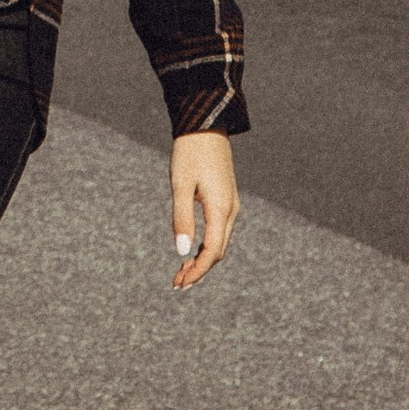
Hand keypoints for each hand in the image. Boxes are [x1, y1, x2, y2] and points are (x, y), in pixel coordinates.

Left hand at [170, 131, 237, 286]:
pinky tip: (192, 250)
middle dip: (199, 270)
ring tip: (181, 272)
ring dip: (202, 260)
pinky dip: (206, 246)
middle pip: (218, 252)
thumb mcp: (180, 184)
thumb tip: (181, 252)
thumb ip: (181, 218)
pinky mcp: (226, 199)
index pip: (211, 252)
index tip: (178, 283)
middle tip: (176, 284)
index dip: (196, 271)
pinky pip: (219, 231)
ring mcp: (231, 205)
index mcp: (221, 210)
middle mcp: (231, 211)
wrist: (206, 125)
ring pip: (220, 243)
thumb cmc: (189, 152)